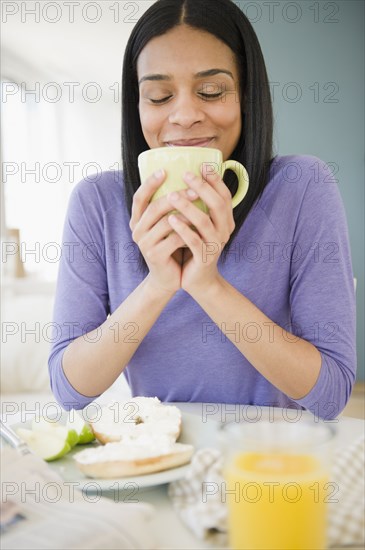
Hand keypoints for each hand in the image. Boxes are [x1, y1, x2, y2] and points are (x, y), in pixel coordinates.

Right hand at [130, 169, 196, 295]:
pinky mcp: (155, 256)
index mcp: (137, 220)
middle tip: (194, 189)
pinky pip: (174, 239)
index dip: (149, 184)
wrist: (168, 277)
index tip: (164, 170)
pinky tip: (200, 227)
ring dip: (185, 213)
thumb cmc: (171, 246)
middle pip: (154, 207)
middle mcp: (137, 231)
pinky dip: (188, 231)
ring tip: (201, 207)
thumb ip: (168, 208)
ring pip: (165, 223)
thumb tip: (183, 181)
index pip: (139, 197)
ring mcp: (144, 244)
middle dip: (175, 196)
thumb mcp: (166, 226)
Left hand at [166, 165, 234, 295]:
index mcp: (226, 221)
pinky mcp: (204, 258)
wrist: (198, 280)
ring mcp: (215, 245)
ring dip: (188, 207)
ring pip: (204, 222)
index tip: (203, 165)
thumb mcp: (201, 226)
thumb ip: (200, 207)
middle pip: (217, 205)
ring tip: (171, 195)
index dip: (216, 180)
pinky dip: (182, 229)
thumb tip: (190, 179)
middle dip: (202, 188)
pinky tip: (170, 219)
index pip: (225, 196)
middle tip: (186, 174)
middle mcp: (224, 231)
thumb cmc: (195, 248)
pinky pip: (194, 241)